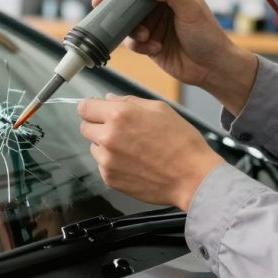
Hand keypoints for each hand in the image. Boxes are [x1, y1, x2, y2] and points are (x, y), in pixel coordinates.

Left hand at [77, 94, 223, 210]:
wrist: (192, 177)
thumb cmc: (181, 141)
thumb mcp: (160, 109)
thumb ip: (129, 101)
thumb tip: (108, 98)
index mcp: (119, 115)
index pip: (84, 107)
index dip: (90, 107)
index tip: (96, 110)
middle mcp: (108, 136)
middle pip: (85, 127)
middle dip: (97, 125)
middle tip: (119, 130)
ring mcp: (107, 160)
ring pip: (93, 147)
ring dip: (105, 145)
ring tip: (131, 149)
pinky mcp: (109, 178)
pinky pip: (102, 165)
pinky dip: (113, 163)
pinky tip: (134, 163)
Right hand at [92, 0, 257, 114]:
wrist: (212, 68)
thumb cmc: (208, 35)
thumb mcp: (190, 10)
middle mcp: (158, 4)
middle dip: (113, 0)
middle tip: (100, 2)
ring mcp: (152, 23)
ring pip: (126, 20)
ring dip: (131, 28)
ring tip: (145, 36)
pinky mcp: (147, 42)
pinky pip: (132, 41)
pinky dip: (139, 45)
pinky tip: (155, 49)